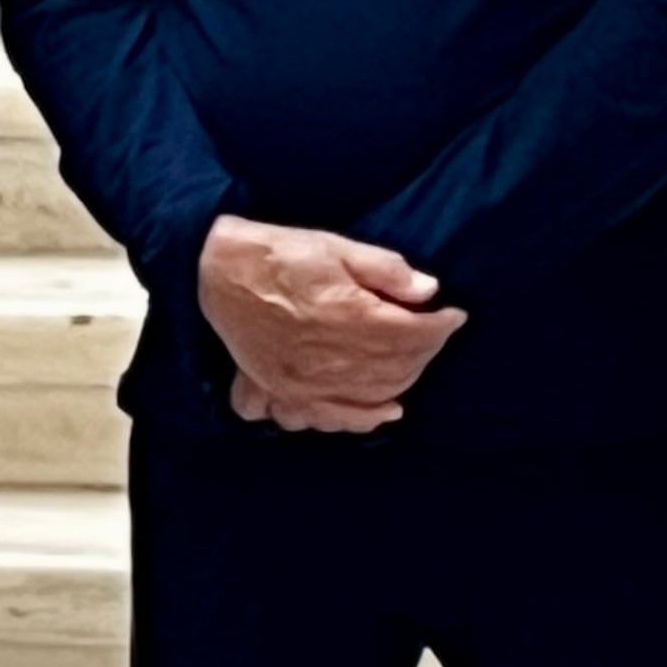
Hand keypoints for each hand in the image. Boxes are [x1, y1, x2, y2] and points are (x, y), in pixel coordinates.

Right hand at [195, 216, 463, 433]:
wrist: (212, 269)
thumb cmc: (276, 254)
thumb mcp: (334, 246)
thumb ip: (384, 269)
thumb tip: (429, 290)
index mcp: (346, 318)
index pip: (414, 334)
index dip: (441, 326)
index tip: (453, 314)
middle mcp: (329, 359)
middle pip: (398, 368)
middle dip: (425, 351)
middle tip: (433, 332)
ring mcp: (304, 382)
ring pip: (372, 396)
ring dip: (402, 383)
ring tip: (415, 363)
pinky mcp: (283, 391)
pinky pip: (329, 419)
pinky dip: (361, 420)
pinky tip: (381, 411)